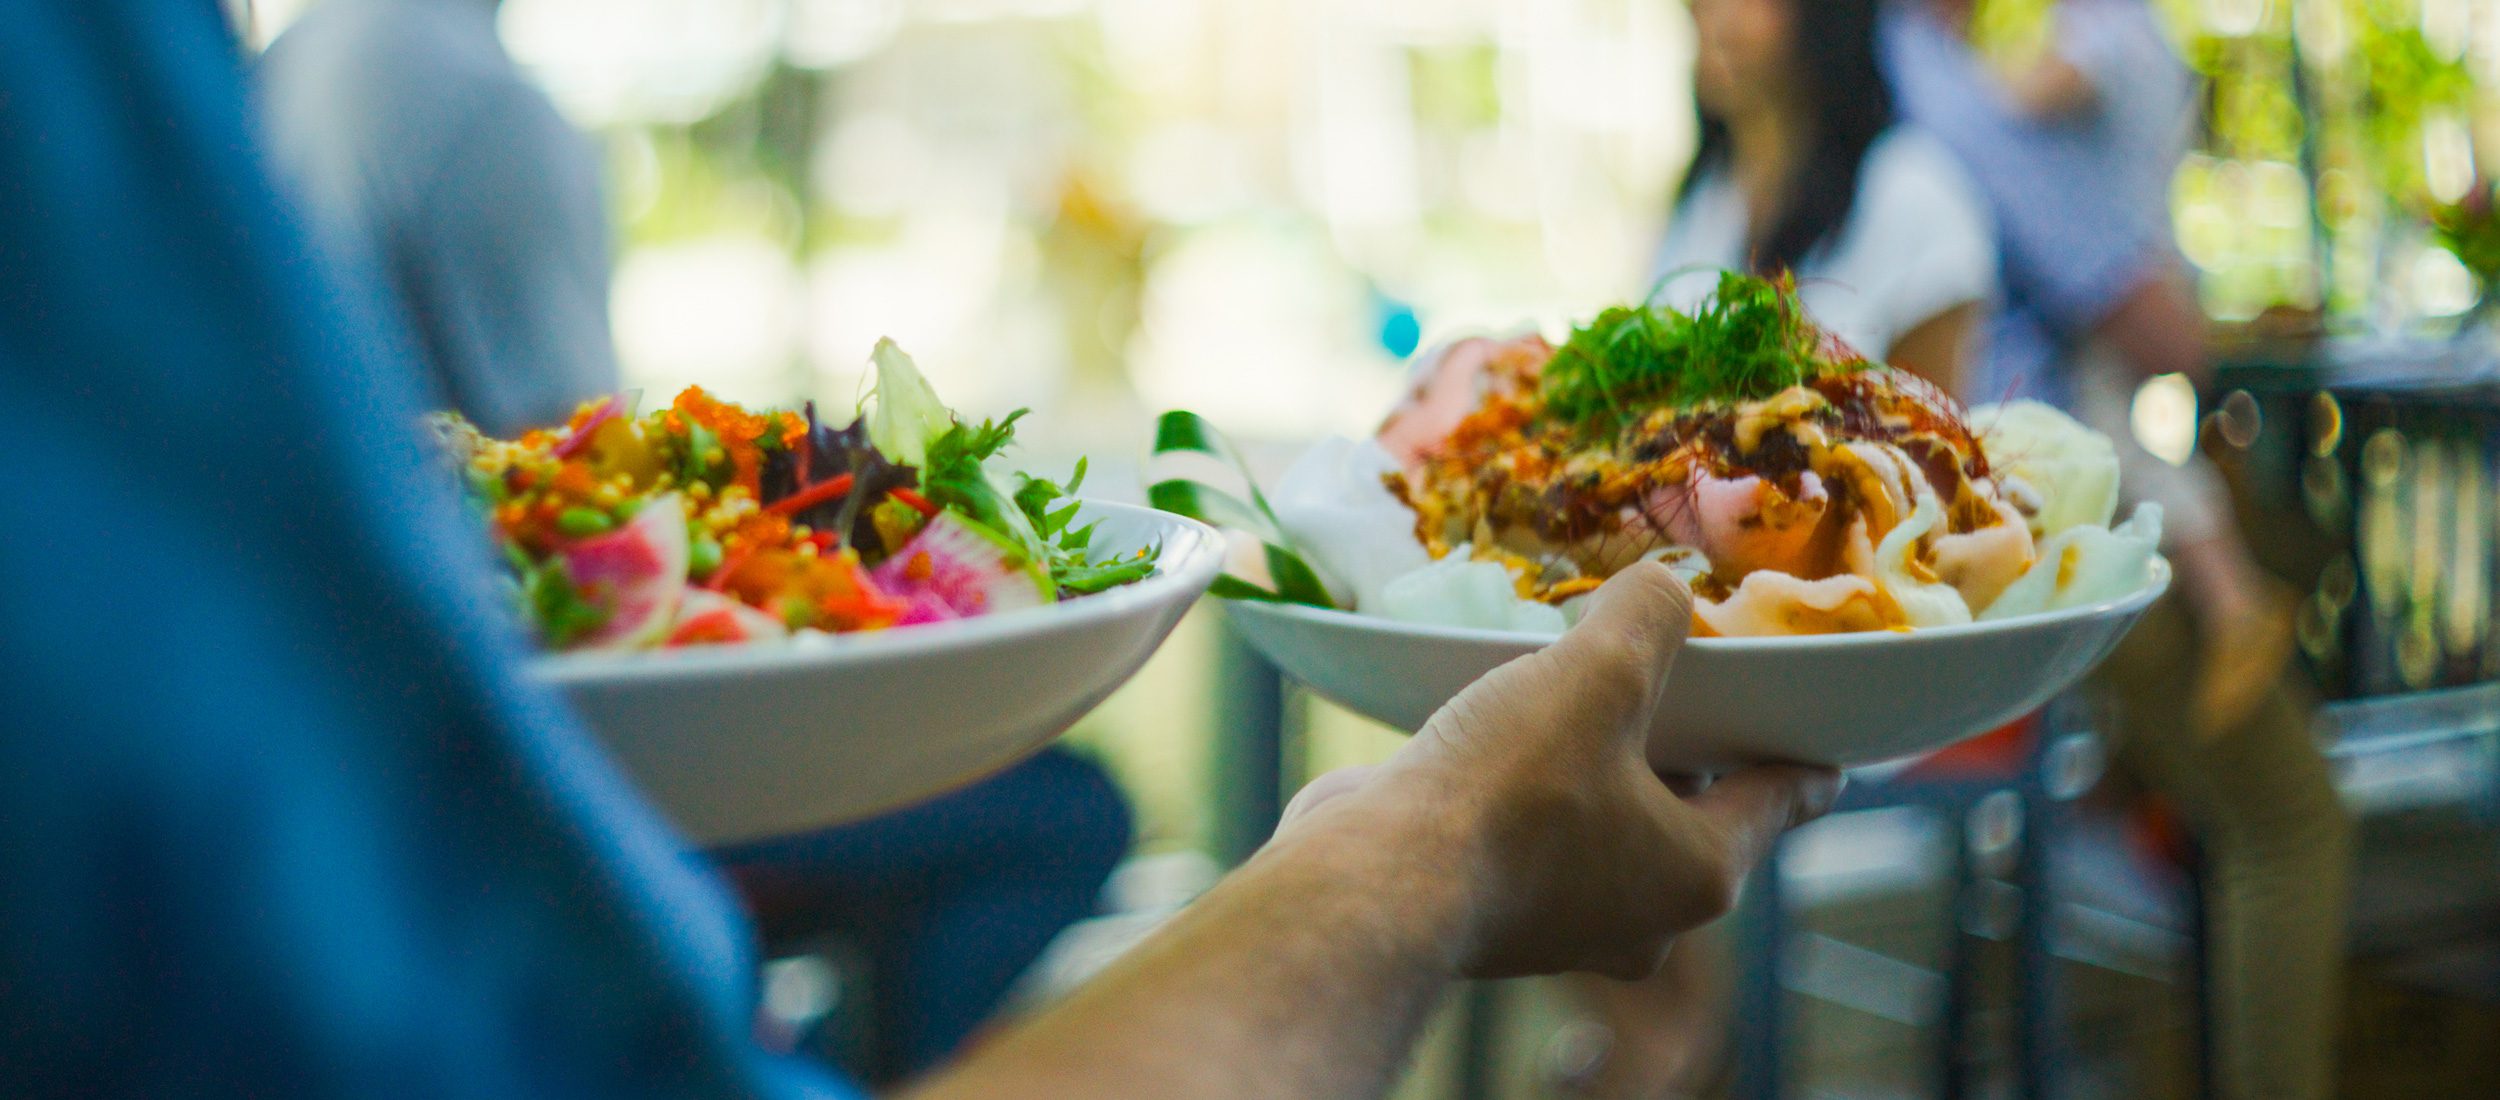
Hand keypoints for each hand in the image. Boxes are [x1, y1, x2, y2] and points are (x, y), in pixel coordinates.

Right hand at [1279, 563, 1841, 980]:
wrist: (1374, 883)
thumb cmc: (1507, 790)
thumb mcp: (1598, 674)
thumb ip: (1648, 617)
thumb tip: (1662, 585)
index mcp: (1698, 871)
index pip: (1782, 798)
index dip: (1804, 750)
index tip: (1827, 733)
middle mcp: (1640, 916)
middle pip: (1689, 810)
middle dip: (1681, 745)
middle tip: (1673, 674)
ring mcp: (1561, 924)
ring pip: (1605, 826)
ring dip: (1596, 767)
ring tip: (1575, 693)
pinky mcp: (1491, 912)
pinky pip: (1533, 838)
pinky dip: (1529, 792)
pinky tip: (1499, 734)